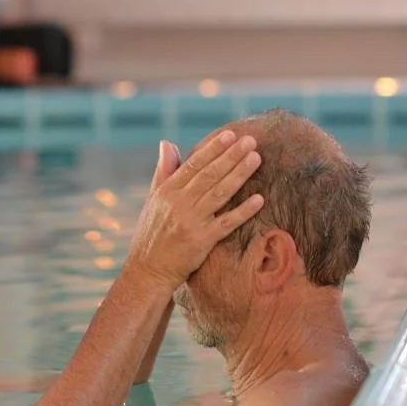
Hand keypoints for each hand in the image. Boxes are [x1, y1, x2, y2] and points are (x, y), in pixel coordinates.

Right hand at [124, 131, 263, 293]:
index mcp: (166, 191)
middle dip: (231, 156)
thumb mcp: (152, 200)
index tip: (229, 135)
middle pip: (209, 175)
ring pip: (219, 193)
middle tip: (251, 140)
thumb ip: (163, 171)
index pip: (193, 164)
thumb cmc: (151, 234)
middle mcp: (178, 203)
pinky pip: (226, 223)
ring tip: (256, 158)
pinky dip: (243, 211)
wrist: (147, 271)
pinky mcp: (201, 241)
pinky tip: (259, 199)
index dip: (212, 149)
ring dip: (239, 174)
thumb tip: (167, 143)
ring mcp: (190, 222)